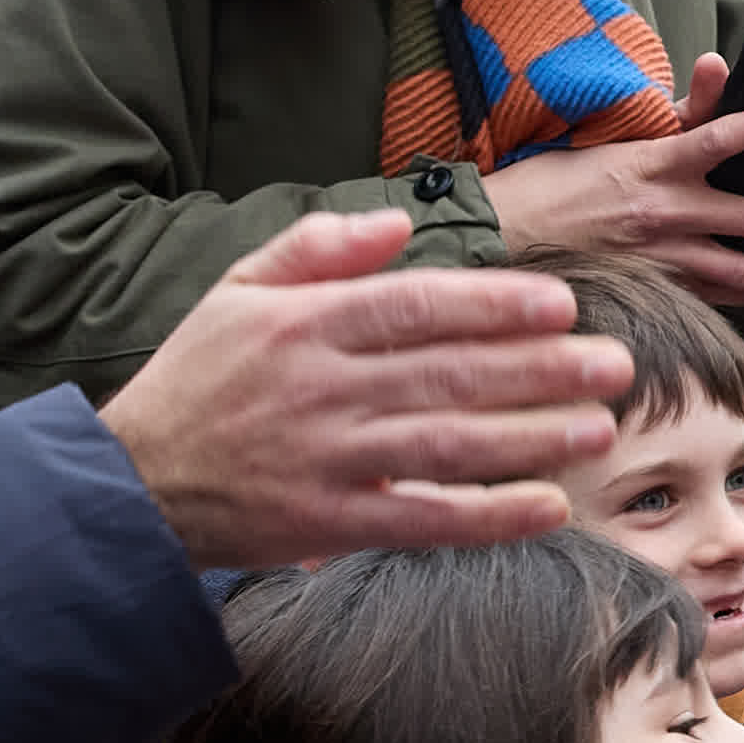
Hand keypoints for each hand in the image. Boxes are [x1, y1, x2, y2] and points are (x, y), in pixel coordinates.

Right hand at [97, 211, 630, 566]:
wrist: (129, 483)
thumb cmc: (197, 380)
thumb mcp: (237, 292)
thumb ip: (316, 248)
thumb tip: (397, 221)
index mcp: (304, 325)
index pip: (414, 307)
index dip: (492, 306)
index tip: (561, 306)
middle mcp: (320, 388)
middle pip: (446, 374)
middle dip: (539, 369)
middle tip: (614, 363)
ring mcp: (325, 458)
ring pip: (444, 444)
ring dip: (531, 437)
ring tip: (598, 426)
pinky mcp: (327, 521)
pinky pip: (422, 517)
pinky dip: (488, 515)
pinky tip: (549, 505)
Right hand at [476, 52, 743, 305]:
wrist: (504, 237)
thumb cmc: (557, 182)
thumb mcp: (614, 140)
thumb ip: (674, 115)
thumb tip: (715, 68)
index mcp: (653, 163)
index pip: (721, 137)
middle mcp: (664, 211)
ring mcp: (664, 255)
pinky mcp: (659, 287)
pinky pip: (719, 291)